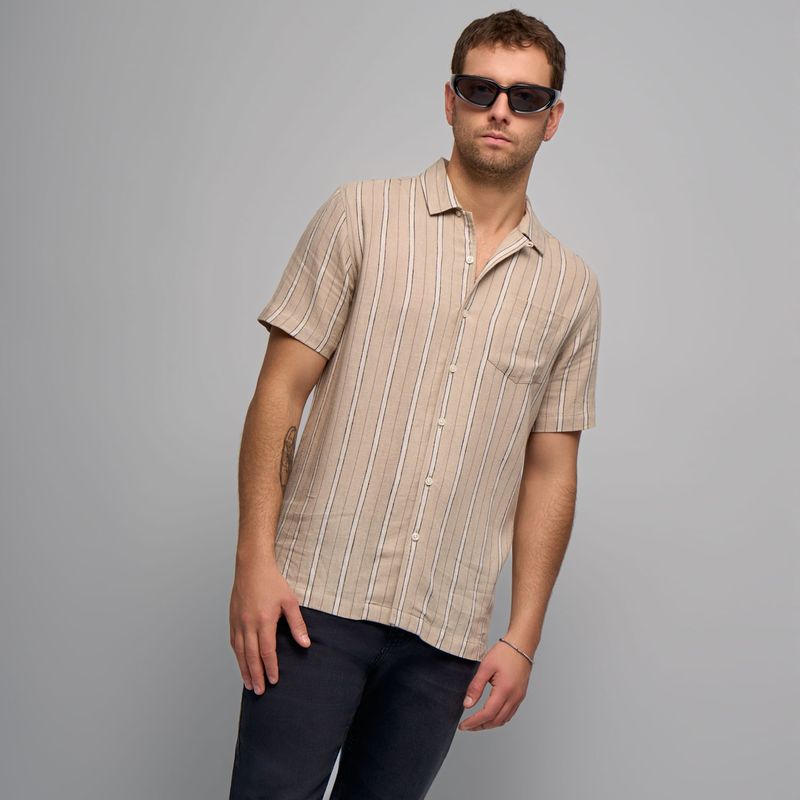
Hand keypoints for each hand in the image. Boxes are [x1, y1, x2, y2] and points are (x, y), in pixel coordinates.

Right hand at [229, 557, 310, 693]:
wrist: (252, 566)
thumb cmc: (272, 582)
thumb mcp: (290, 601)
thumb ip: (297, 624)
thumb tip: (305, 644)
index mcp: (263, 620)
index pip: (267, 651)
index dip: (271, 668)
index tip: (274, 681)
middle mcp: (248, 624)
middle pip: (251, 656)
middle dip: (256, 675)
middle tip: (260, 691)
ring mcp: (238, 622)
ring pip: (240, 652)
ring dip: (244, 669)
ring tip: (249, 684)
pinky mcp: (232, 618)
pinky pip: (234, 642)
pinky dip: (237, 655)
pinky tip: (241, 663)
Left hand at [457, 639, 532, 731]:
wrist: (522, 645)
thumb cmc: (504, 652)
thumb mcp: (485, 666)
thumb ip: (476, 687)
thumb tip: (467, 704)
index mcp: (504, 690)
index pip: (487, 714)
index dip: (474, 722)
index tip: (463, 726)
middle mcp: (514, 697)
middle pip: (496, 721)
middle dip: (480, 726)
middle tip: (467, 726)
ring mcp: (519, 697)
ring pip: (504, 719)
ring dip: (490, 724)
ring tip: (476, 723)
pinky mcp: (520, 695)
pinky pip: (510, 713)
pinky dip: (498, 718)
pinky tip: (490, 715)